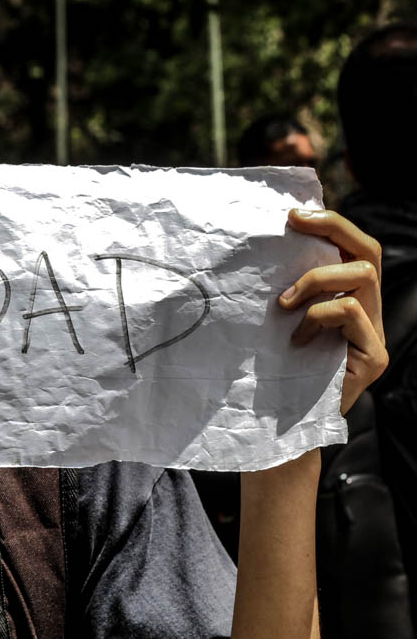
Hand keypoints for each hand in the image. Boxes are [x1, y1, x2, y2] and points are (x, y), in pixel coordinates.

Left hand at [279, 208, 386, 413]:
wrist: (280, 424)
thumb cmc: (272, 368)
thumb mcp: (278, 319)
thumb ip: (285, 289)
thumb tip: (262, 246)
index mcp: (349, 300)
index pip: (355, 248)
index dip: (331, 224)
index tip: (292, 214)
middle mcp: (370, 314)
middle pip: (370, 251)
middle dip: (333, 227)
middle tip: (294, 223)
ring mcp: (376, 336)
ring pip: (362, 276)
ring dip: (315, 279)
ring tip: (284, 303)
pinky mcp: (374, 357)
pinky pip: (348, 312)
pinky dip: (316, 317)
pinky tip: (297, 340)